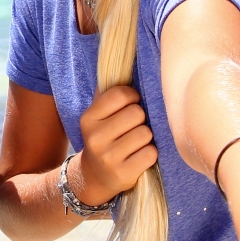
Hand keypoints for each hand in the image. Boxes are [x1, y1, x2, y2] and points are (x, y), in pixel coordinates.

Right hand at [74, 85, 156, 206]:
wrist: (94, 176)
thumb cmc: (104, 137)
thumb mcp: (98, 116)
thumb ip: (109, 94)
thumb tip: (126, 64)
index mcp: (88, 118)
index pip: (120, 94)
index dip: (133, 97)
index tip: (132, 105)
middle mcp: (95, 137)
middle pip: (137, 113)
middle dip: (141, 119)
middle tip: (134, 127)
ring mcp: (108, 158)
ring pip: (145, 133)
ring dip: (146, 137)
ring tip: (136, 142)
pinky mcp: (123, 174)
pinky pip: (150, 153)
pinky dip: (150, 154)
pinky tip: (139, 156)